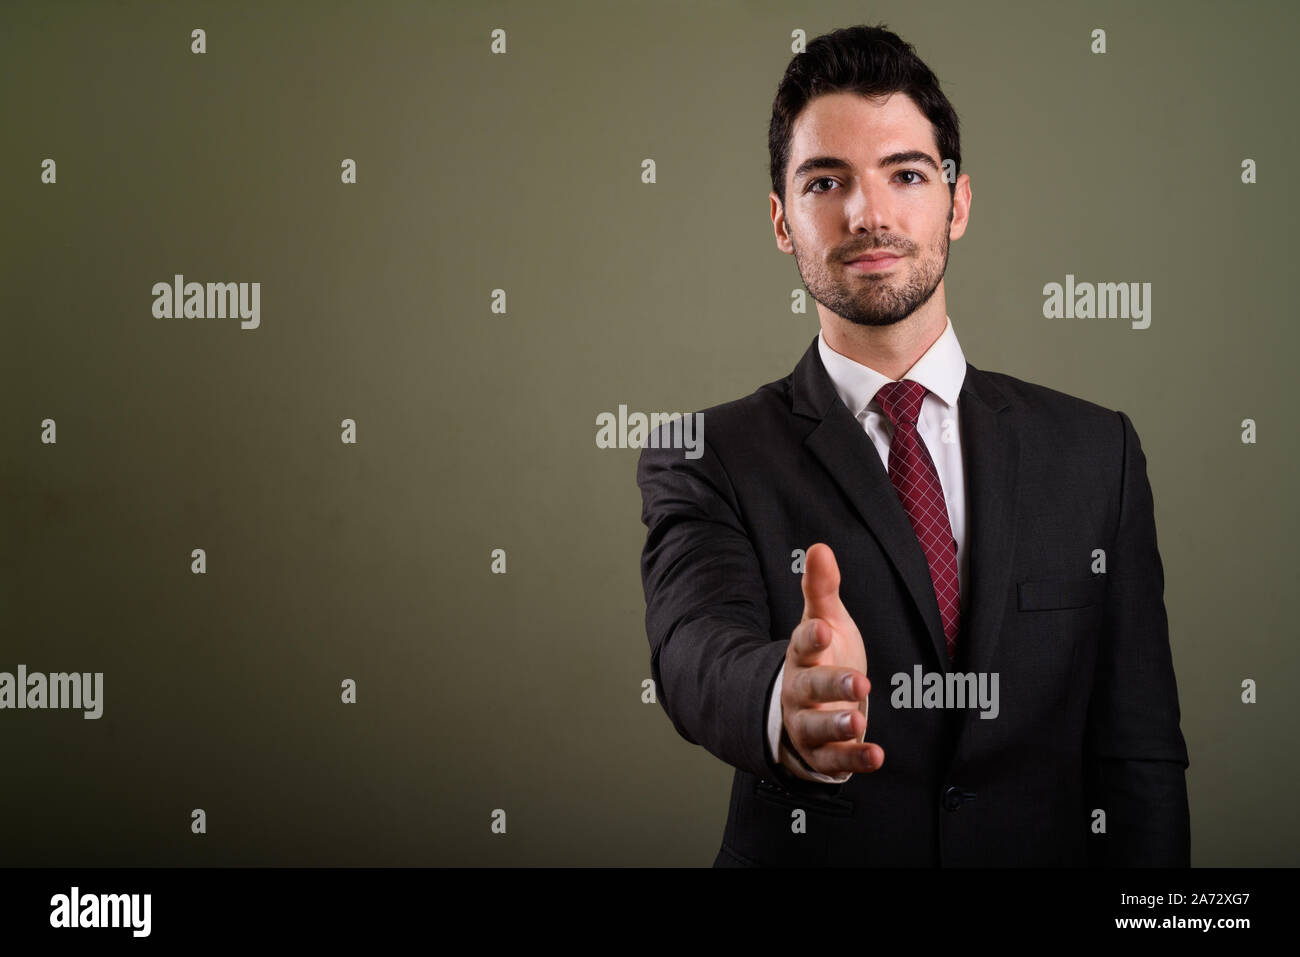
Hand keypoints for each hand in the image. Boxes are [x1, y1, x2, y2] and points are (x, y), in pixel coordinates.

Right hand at [780, 543, 884, 776]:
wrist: (802, 709)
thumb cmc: (821, 658)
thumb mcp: (824, 621)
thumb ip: (822, 588)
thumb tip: (820, 547)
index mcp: (801, 657)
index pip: (802, 645)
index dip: (811, 638)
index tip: (822, 630)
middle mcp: (799, 692)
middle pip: (809, 688)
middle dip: (832, 686)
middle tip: (859, 682)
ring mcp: (808, 724)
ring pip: (817, 728)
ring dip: (838, 726)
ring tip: (860, 721)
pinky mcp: (822, 753)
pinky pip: (835, 760)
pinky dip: (854, 759)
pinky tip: (877, 756)